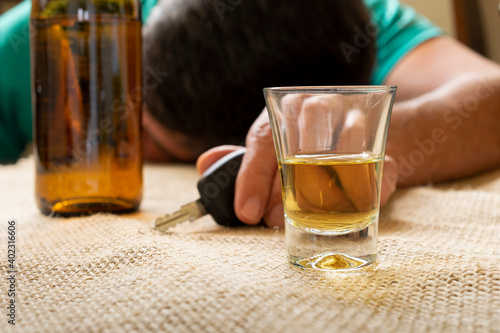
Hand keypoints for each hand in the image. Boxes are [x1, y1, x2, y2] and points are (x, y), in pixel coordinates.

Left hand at [197, 110, 398, 227]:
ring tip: (304, 219)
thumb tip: (206, 163)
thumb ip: (241, 160)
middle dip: (282, 191)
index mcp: (289, 107)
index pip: (264, 137)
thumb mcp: (272, 151)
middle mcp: (321, 107)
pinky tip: (349, 213)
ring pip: (341, 156)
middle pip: (300, 148)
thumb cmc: (309, 146)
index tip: (246, 212)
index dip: (252, 177)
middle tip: (271, 220)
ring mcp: (357, 124)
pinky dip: (364, 195)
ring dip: (322, 194)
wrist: (366, 133)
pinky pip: (379, 172)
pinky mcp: (386, 149)